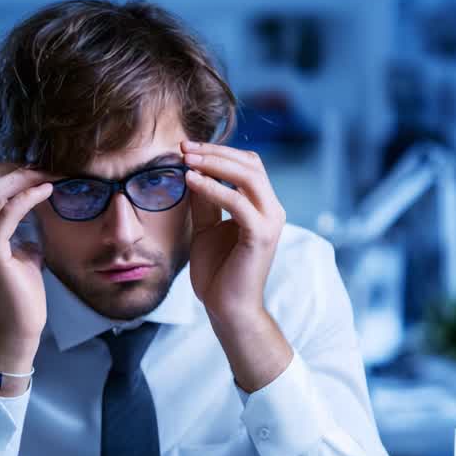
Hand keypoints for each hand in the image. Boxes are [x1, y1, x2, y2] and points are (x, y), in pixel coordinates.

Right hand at [0, 163, 53, 393]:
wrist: (16, 325)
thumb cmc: (17, 287)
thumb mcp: (11, 245)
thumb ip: (10, 220)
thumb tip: (28, 193)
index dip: (2, 172)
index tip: (31, 168)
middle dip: (13, 170)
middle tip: (42, 167)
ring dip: (23, 179)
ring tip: (47, 175)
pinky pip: (8, 212)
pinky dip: (29, 196)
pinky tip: (47, 191)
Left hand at [182, 140, 292, 391]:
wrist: (227, 308)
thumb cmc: (217, 271)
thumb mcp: (205, 227)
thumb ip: (204, 201)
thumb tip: (191, 171)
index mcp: (261, 206)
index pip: (246, 165)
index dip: (218, 152)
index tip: (186, 147)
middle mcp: (271, 209)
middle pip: (250, 164)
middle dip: (215, 152)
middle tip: (184, 147)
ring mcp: (270, 221)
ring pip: (248, 176)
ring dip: (214, 163)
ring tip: (186, 159)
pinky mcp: (261, 235)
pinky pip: (238, 202)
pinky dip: (214, 188)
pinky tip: (191, 181)